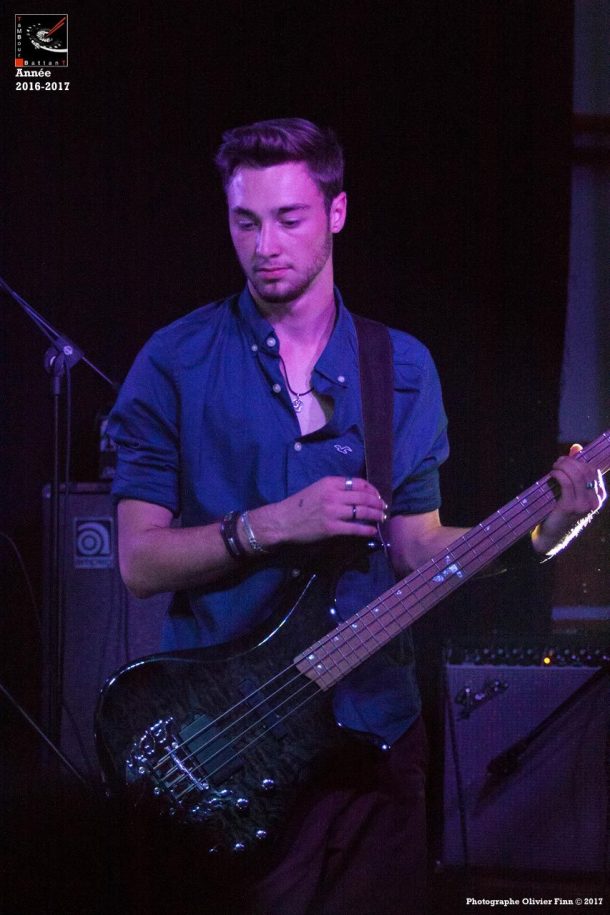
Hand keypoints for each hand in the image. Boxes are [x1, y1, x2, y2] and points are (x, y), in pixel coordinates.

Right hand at [251, 476, 386, 546]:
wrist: (283, 520)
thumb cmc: (299, 504)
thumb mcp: (317, 488)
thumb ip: (335, 488)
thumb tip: (356, 493)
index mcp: (330, 483)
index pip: (358, 483)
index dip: (371, 489)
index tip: (377, 495)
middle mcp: (333, 495)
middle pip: (363, 497)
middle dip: (377, 503)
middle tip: (384, 508)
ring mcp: (333, 512)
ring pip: (362, 512)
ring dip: (376, 515)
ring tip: (382, 518)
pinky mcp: (331, 528)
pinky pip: (355, 528)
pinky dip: (366, 529)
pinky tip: (372, 531)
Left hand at [549, 444, 605, 515]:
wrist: (551, 537)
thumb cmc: (560, 511)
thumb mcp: (572, 491)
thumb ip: (575, 470)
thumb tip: (576, 447)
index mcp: (598, 497)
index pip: (593, 471)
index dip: (579, 461)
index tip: (567, 460)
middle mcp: (594, 501)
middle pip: (585, 470)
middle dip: (570, 461)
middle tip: (558, 462)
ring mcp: (583, 505)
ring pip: (576, 475)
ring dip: (563, 466)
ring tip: (555, 467)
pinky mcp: (570, 507)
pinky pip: (566, 483)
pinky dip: (558, 474)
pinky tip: (552, 474)